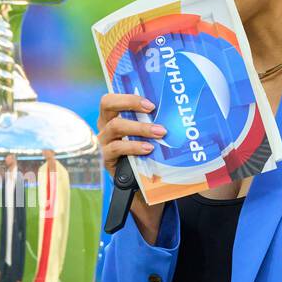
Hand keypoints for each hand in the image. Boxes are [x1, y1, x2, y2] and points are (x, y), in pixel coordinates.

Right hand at [97, 92, 166, 241]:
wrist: (139, 185)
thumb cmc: (144, 154)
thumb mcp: (146, 136)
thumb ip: (152, 122)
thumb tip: (178, 110)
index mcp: (112, 116)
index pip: (111, 98)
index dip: (128, 96)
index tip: (150, 102)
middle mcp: (104, 126)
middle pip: (106, 103)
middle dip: (130, 102)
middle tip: (152, 108)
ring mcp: (103, 142)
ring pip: (115, 126)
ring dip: (139, 127)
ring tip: (159, 132)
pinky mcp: (106, 159)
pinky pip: (117, 149)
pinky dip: (134, 147)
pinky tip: (148, 148)